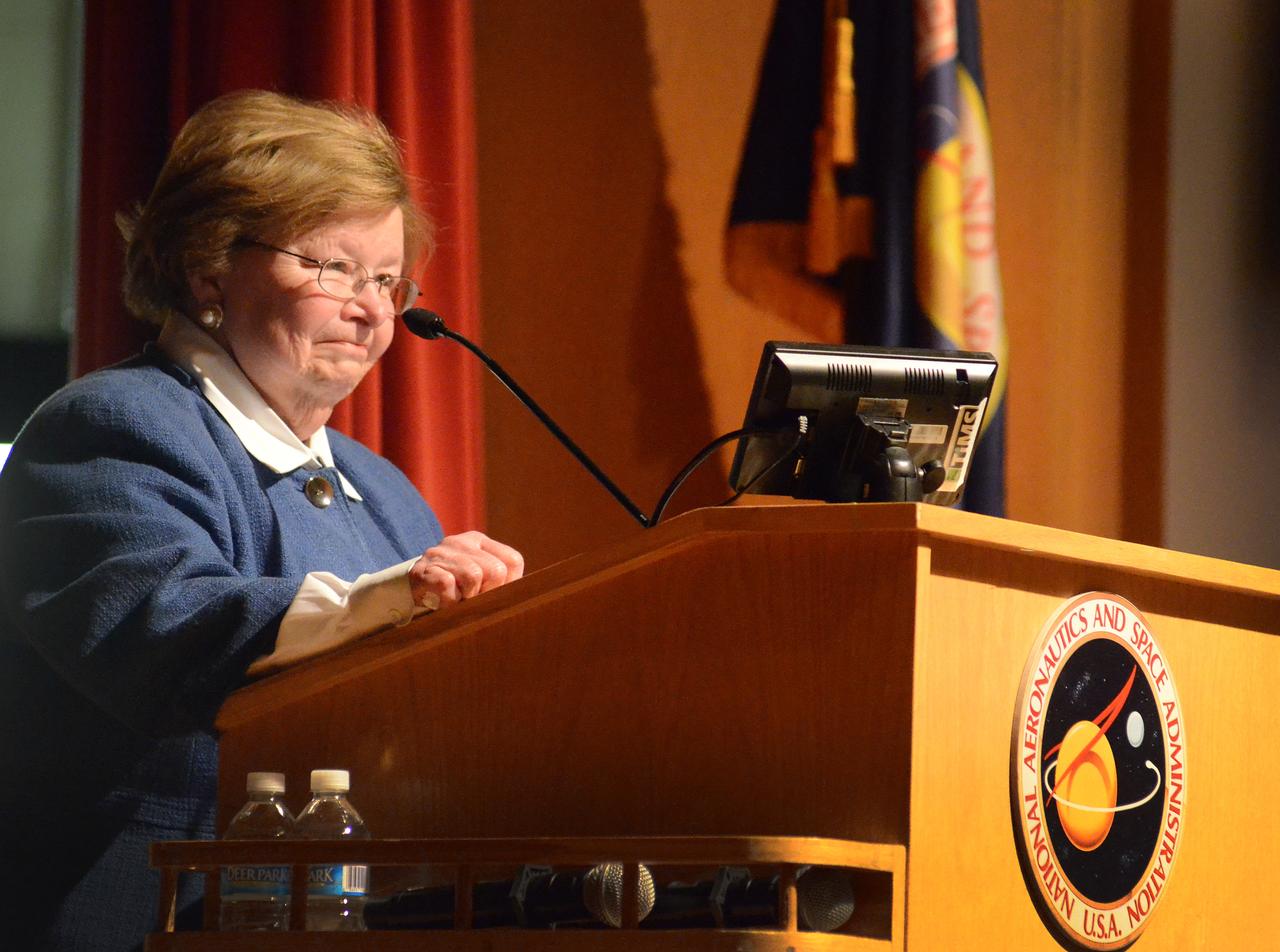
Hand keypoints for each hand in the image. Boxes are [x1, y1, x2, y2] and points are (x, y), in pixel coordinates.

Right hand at [408, 531, 523, 608]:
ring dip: (466, 597)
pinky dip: (448, 602)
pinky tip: (442, 601)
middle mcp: (462, 542)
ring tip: (457, 598)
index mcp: (480, 541)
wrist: (409, 590)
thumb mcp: (479, 578)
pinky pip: (448, 586)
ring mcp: (441, 553)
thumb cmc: (453, 589)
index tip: (492, 594)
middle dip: (487, 593)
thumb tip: (521, 598)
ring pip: (473, 577)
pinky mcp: (424, 569)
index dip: (508, 584)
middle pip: (496, 571)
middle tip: (471, 599)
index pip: (513, 561)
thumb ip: (500, 582)